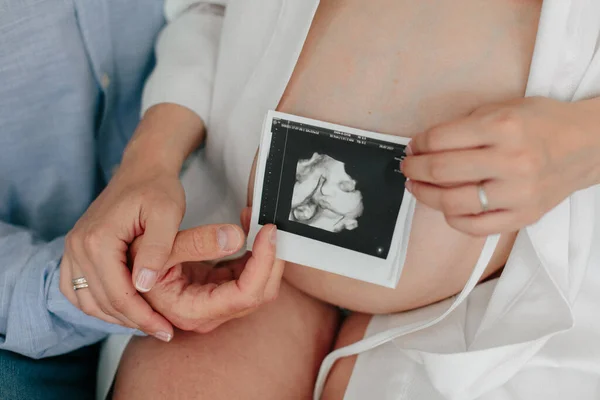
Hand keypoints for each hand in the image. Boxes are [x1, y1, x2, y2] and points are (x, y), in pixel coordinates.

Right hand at [59, 104, 206, 340]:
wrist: (142, 169)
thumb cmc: (158, 189)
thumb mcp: (167, 214)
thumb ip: (157, 249)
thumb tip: (142, 286)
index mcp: (97, 239)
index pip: (118, 293)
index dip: (143, 317)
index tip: (167, 330)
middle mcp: (77, 246)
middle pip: (102, 301)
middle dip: (133, 321)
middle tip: (163, 331)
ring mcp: (72, 249)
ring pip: (87, 300)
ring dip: (115, 317)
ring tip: (146, 323)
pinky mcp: (76, 250)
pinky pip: (78, 289)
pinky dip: (98, 304)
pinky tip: (124, 309)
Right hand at [132, 208, 284, 333]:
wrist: (118, 240)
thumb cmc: (131, 238)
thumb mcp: (161, 235)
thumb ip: (198, 241)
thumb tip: (237, 238)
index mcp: (187, 309)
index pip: (244, 295)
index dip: (264, 264)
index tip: (269, 232)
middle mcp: (199, 315)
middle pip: (256, 296)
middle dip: (269, 260)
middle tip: (268, 224)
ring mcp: (207, 305)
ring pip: (255, 288)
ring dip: (262, 255)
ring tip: (251, 220)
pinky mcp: (211, 291)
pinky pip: (243, 279)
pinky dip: (251, 255)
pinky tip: (245, 229)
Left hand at [401, 97, 599, 235]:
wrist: (589, 145)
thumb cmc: (543, 123)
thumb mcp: (504, 108)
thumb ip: (466, 125)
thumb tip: (424, 145)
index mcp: (502, 127)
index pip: (440, 139)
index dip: (418, 144)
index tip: (413, 147)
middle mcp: (510, 160)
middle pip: (441, 170)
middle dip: (413, 168)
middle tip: (407, 167)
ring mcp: (517, 193)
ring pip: (452, 202)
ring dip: (425, 194)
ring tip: (417, 187)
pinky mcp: (523, 216)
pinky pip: (474, 227)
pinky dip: (452, 219)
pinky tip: (446, 207)